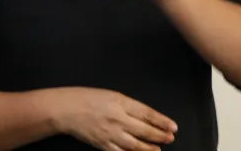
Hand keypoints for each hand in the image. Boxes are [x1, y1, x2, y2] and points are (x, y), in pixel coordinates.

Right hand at [48, 87, 176, 150]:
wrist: (66, 110)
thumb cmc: (89, 98)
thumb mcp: (114, 95)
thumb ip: (130, 106)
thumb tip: (148, 116)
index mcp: (122, 103)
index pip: (147, 113)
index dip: (162, 121)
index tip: (173, 126)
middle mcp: (118, 119)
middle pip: (143, 130)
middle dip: (159, 135)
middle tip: (170, 138)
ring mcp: (110, 134)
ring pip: (134, 144)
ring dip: (148, 148)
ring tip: (159, 149)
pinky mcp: (102, 145)